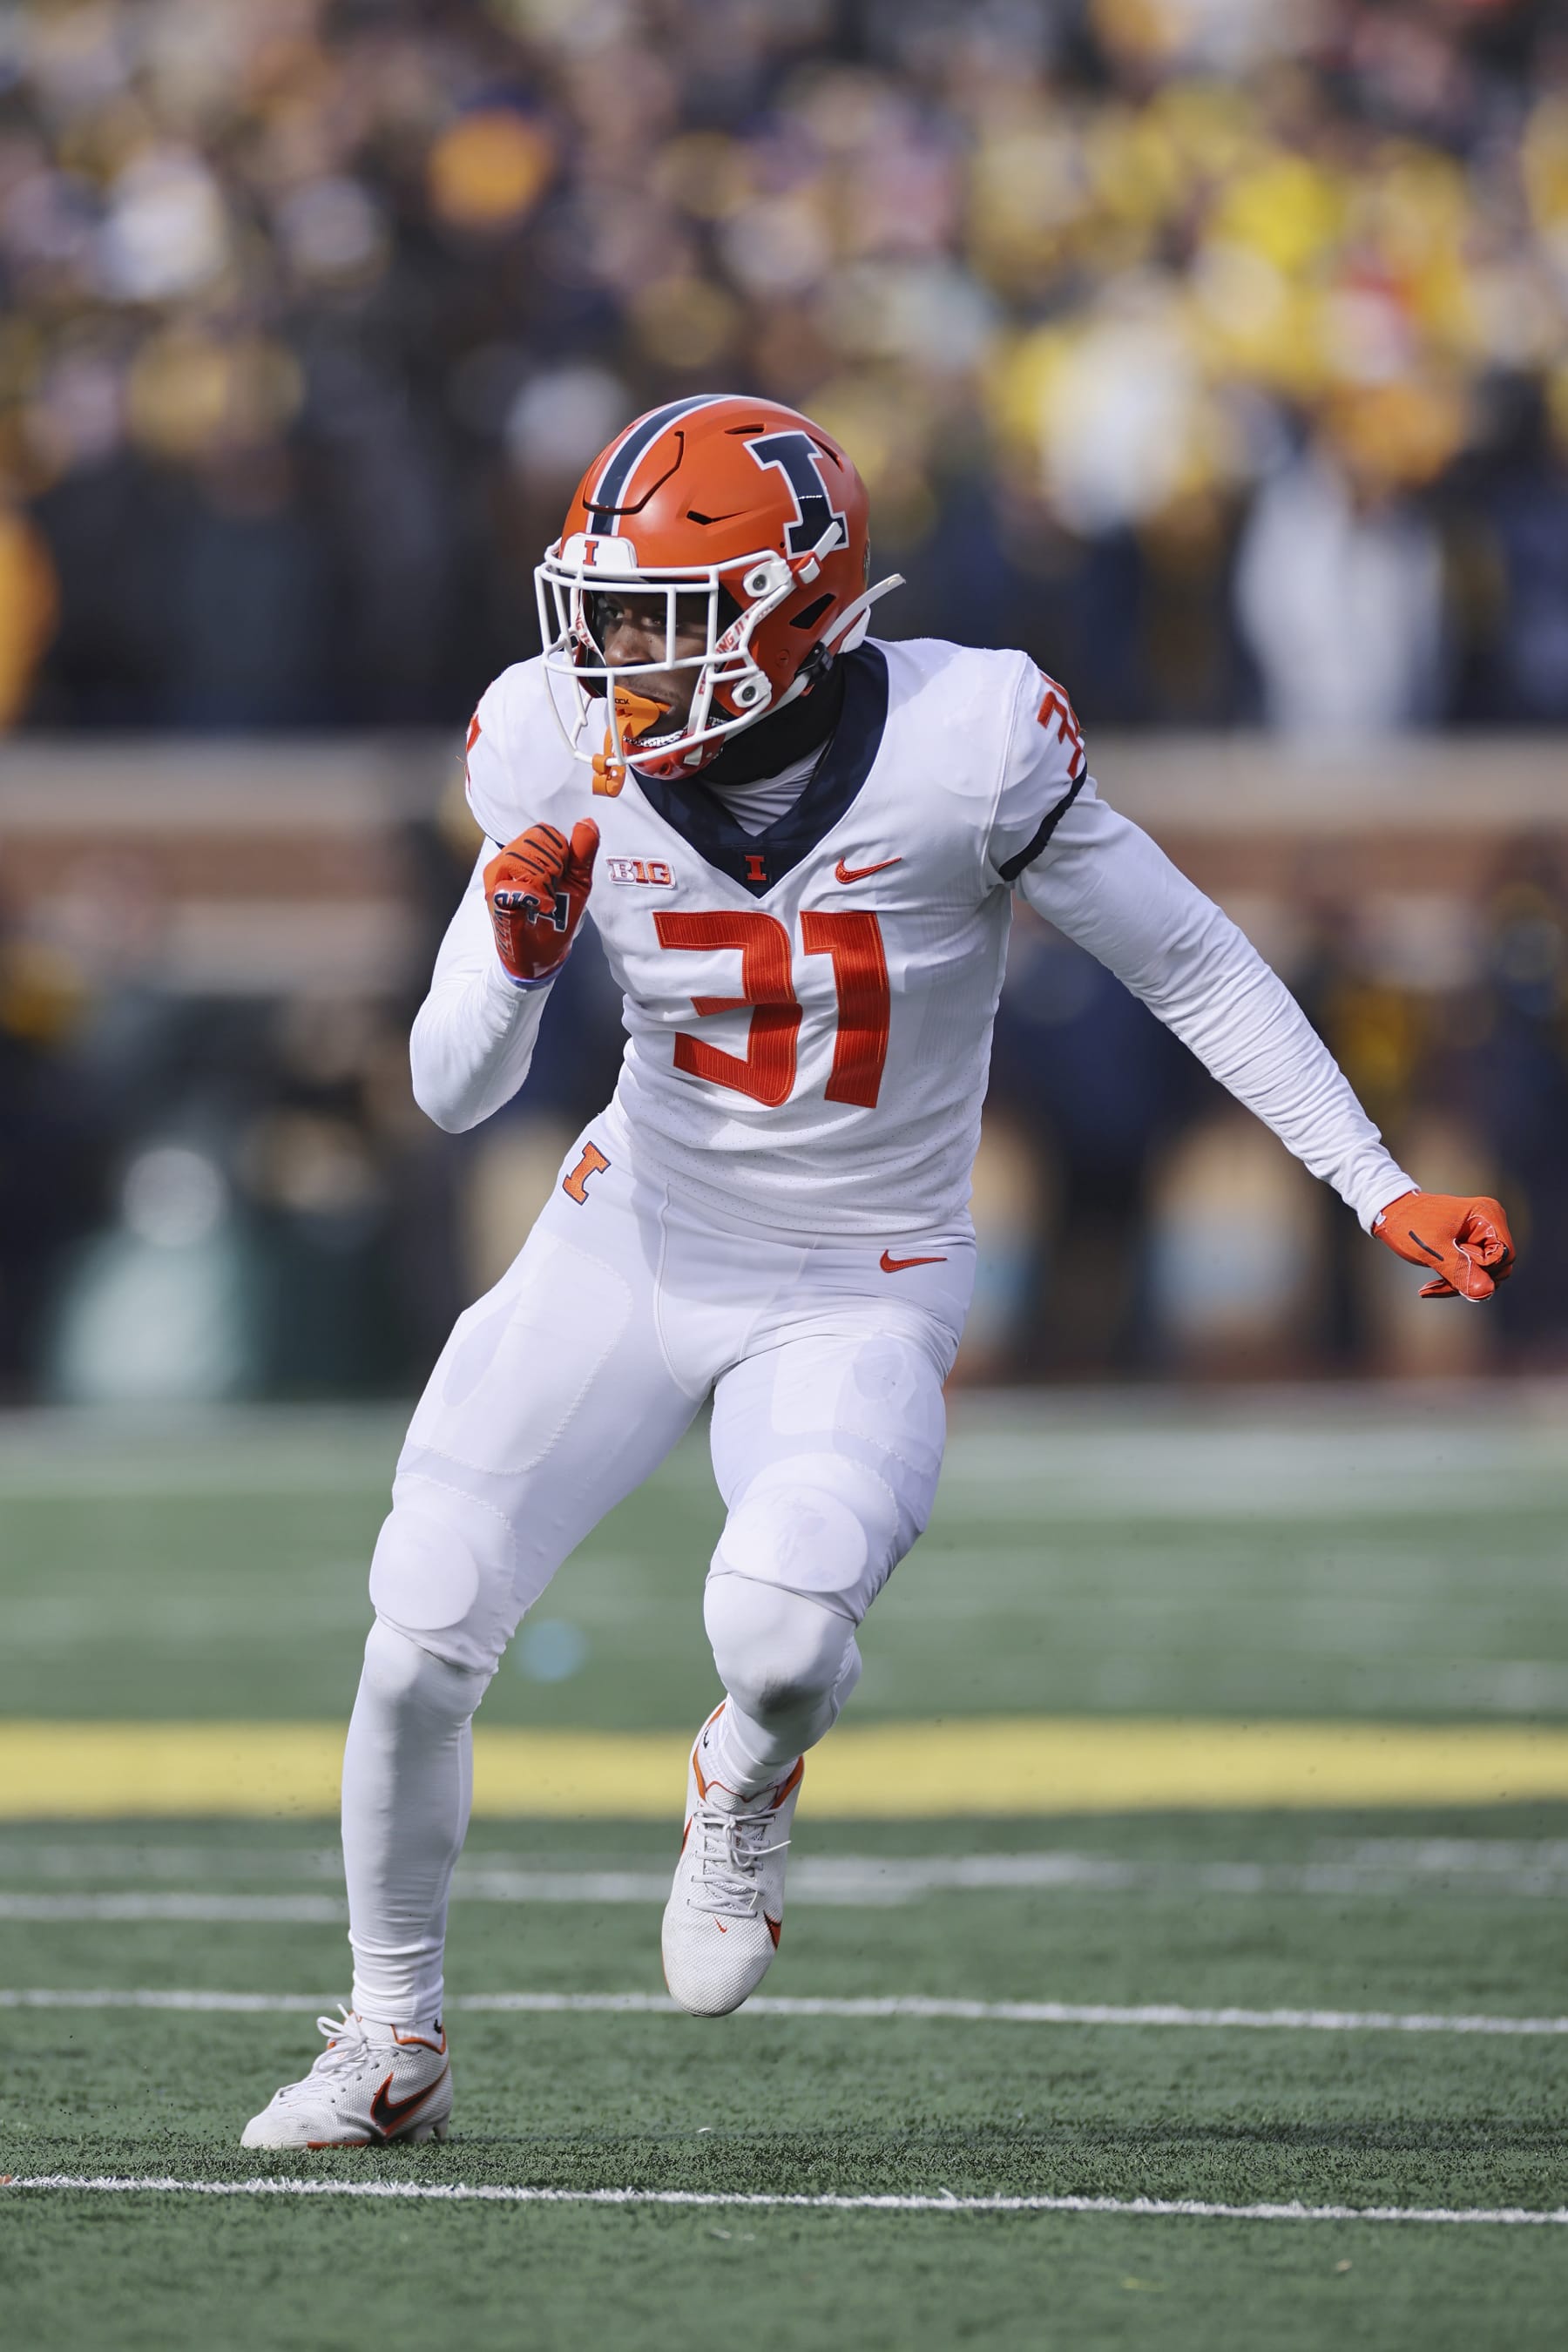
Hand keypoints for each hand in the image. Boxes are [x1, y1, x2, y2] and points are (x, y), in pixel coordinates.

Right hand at [483, 820, 597, 985]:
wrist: (543, 956)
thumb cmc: (558, 918)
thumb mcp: (578, 883)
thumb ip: (582, 853)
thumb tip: (588, 822)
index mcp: (527, 853)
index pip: (544, 832)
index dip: (561, 853)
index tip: (561, 877)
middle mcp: (506, 860)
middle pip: (533, 841)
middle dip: (553, 867)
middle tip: (552, 891)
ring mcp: (495, 879)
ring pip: (519, 859)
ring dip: (542, 882)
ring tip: (544, 900)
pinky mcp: (492, 899)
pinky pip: (510, 886)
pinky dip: (532, 897)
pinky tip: (541, 907)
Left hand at [1373, 1189, 1514, 1301]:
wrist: (1389, 1213)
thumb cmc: (1409, 1224)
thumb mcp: (1432, 1250)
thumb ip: (1461, 1270)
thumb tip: (1486, 1292)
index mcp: (1487, 1214)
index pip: (1504, 1255)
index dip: (1482, 1266)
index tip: (1453, 1258)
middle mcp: (1490, 1221)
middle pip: (1498, 1266)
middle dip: (1470, 1279)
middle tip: (1439, 1278)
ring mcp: (1481, 1232)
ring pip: (1486, 1273)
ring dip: (1460, 1283)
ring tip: (1431, 1284)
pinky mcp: (1471, 1243)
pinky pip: (1473, 1270)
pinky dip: (1455, 1279)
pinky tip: (1431, 1285)